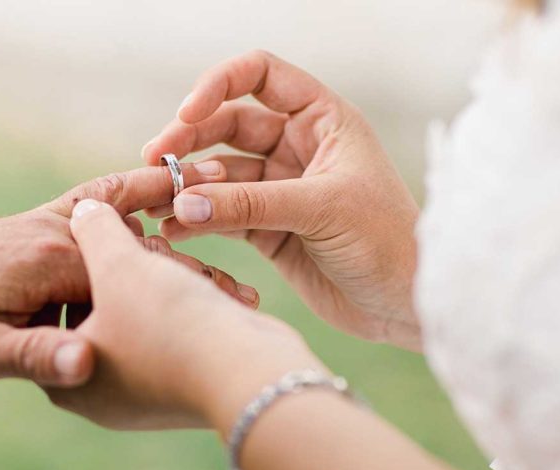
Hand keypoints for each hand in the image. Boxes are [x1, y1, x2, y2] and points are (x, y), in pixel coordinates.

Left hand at [0, 162, 259, 386]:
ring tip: (209, 185)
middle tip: (236, 273)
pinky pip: (97, 199)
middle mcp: (60, 236)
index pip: (132, 276)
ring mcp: (53, 224)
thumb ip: (36, 355)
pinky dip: (130, 191)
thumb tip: (81, 365)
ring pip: (121, 210)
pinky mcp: (47, 223)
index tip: (229, 304)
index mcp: (54, 264)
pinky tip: (155, 193)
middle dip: (187, 257)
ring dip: (164, 201)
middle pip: (138, 245)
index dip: (181, 293)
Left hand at [44, 199, 318, 429]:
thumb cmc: (171, 325)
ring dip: (173, 288)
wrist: (253, 380)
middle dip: (136, 273)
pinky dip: (195, 312)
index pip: (60, 302)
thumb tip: (84, 211)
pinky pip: (177, 337)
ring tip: (192, 274)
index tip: (115, 230)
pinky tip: (220, 295)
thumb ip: (94, 232)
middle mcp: (98, 394)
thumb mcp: (119, 265)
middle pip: (105, 310)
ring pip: (148, 319)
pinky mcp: (182, 390)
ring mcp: (142, 395)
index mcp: (66, 376)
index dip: (85, 257)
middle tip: (154, 249)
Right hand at [142, 50, 420, 348]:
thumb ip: (250, 204)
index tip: (187, 113)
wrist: (405, 304)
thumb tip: (182, 202)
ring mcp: (278, 189)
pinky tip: (173, 228)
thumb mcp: (321, 209)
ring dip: (188, 184)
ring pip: (219, 174)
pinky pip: (221, 215)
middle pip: (227, 125)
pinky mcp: (267, 229)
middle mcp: (296, 147)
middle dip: (189, 140)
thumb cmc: (386, 242)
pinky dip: (196, 219)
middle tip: (154, 162)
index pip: (260, 76)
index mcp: (321, 120)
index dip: (218, 85)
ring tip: (157, 201)